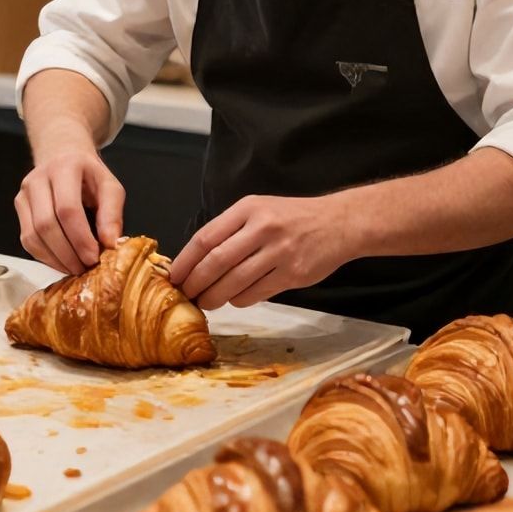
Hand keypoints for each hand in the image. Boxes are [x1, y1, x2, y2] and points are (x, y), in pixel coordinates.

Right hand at [14, 148, 124, 276]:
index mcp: (64, 168)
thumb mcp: (110, 186)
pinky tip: (62, 262)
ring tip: (76, 268)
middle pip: (46, 224)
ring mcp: (24, 193)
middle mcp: (38, 179)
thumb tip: (111, 244)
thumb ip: (112, 214)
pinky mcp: (19, 207)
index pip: (67, 209)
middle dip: (67, 253)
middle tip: (86, 268)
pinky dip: (45, 256)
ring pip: (32, 235)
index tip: (94, 258)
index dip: (80, 238)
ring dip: (55, 259)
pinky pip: (27, 239)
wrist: (62, 155)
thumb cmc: (89, 174)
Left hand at [168, 193, 359, 310]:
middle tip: (185, 295)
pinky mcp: (293, 274)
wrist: (339, 223)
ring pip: (235, 282)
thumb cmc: (292, 217)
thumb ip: (231, 229)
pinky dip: (240, 300)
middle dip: (195, 283)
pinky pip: (257, 293)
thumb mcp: (260, 209)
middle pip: (216, 262)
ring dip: (215, 297)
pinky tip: (235, 299)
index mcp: (248, 209)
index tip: (173, 277)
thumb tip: (196, 260)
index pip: (206, 238)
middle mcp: (262, 228)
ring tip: (205, 302)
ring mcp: (279, 252)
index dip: (186, 261)